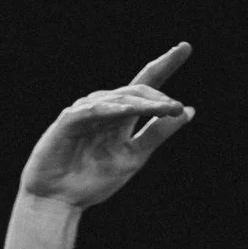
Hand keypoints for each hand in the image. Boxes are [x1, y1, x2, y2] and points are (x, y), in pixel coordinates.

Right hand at [19, 44, 194, 209]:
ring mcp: (85, 112)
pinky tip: (128, 110)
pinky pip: (93, 111)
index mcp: (121, 116)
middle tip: (176, 107)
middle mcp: (105, 109)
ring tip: (165, 109)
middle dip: (158, 94)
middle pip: (135, 90)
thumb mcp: (134, 156)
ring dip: (143, 103)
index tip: (185, 47)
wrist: (60, 201)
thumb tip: (187, 111)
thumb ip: (158, 133)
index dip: (165, 66)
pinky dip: (111, 109)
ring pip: (118, 100)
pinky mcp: (69, 121)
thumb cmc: (92, 181)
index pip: (145, 86)